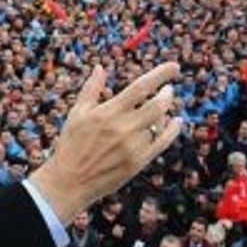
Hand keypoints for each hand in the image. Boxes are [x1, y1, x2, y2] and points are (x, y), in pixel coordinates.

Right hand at [30, 63, 180, 224]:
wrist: (70, 180)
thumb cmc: (71, 144)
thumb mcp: (77, 113)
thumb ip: (91, 89)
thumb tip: (100, 67)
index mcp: (108, 112)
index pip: (141, 87)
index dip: (160, 74)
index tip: (174, 66)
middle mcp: (123, 127)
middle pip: (157, 105)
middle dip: (167, 93)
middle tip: (169, 88)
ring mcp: (133, 146)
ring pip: (159, 123)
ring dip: (164, 111)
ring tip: (160, 107)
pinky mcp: (139, 162)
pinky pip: (162, 143)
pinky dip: (172, 131)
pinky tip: (177, 122)